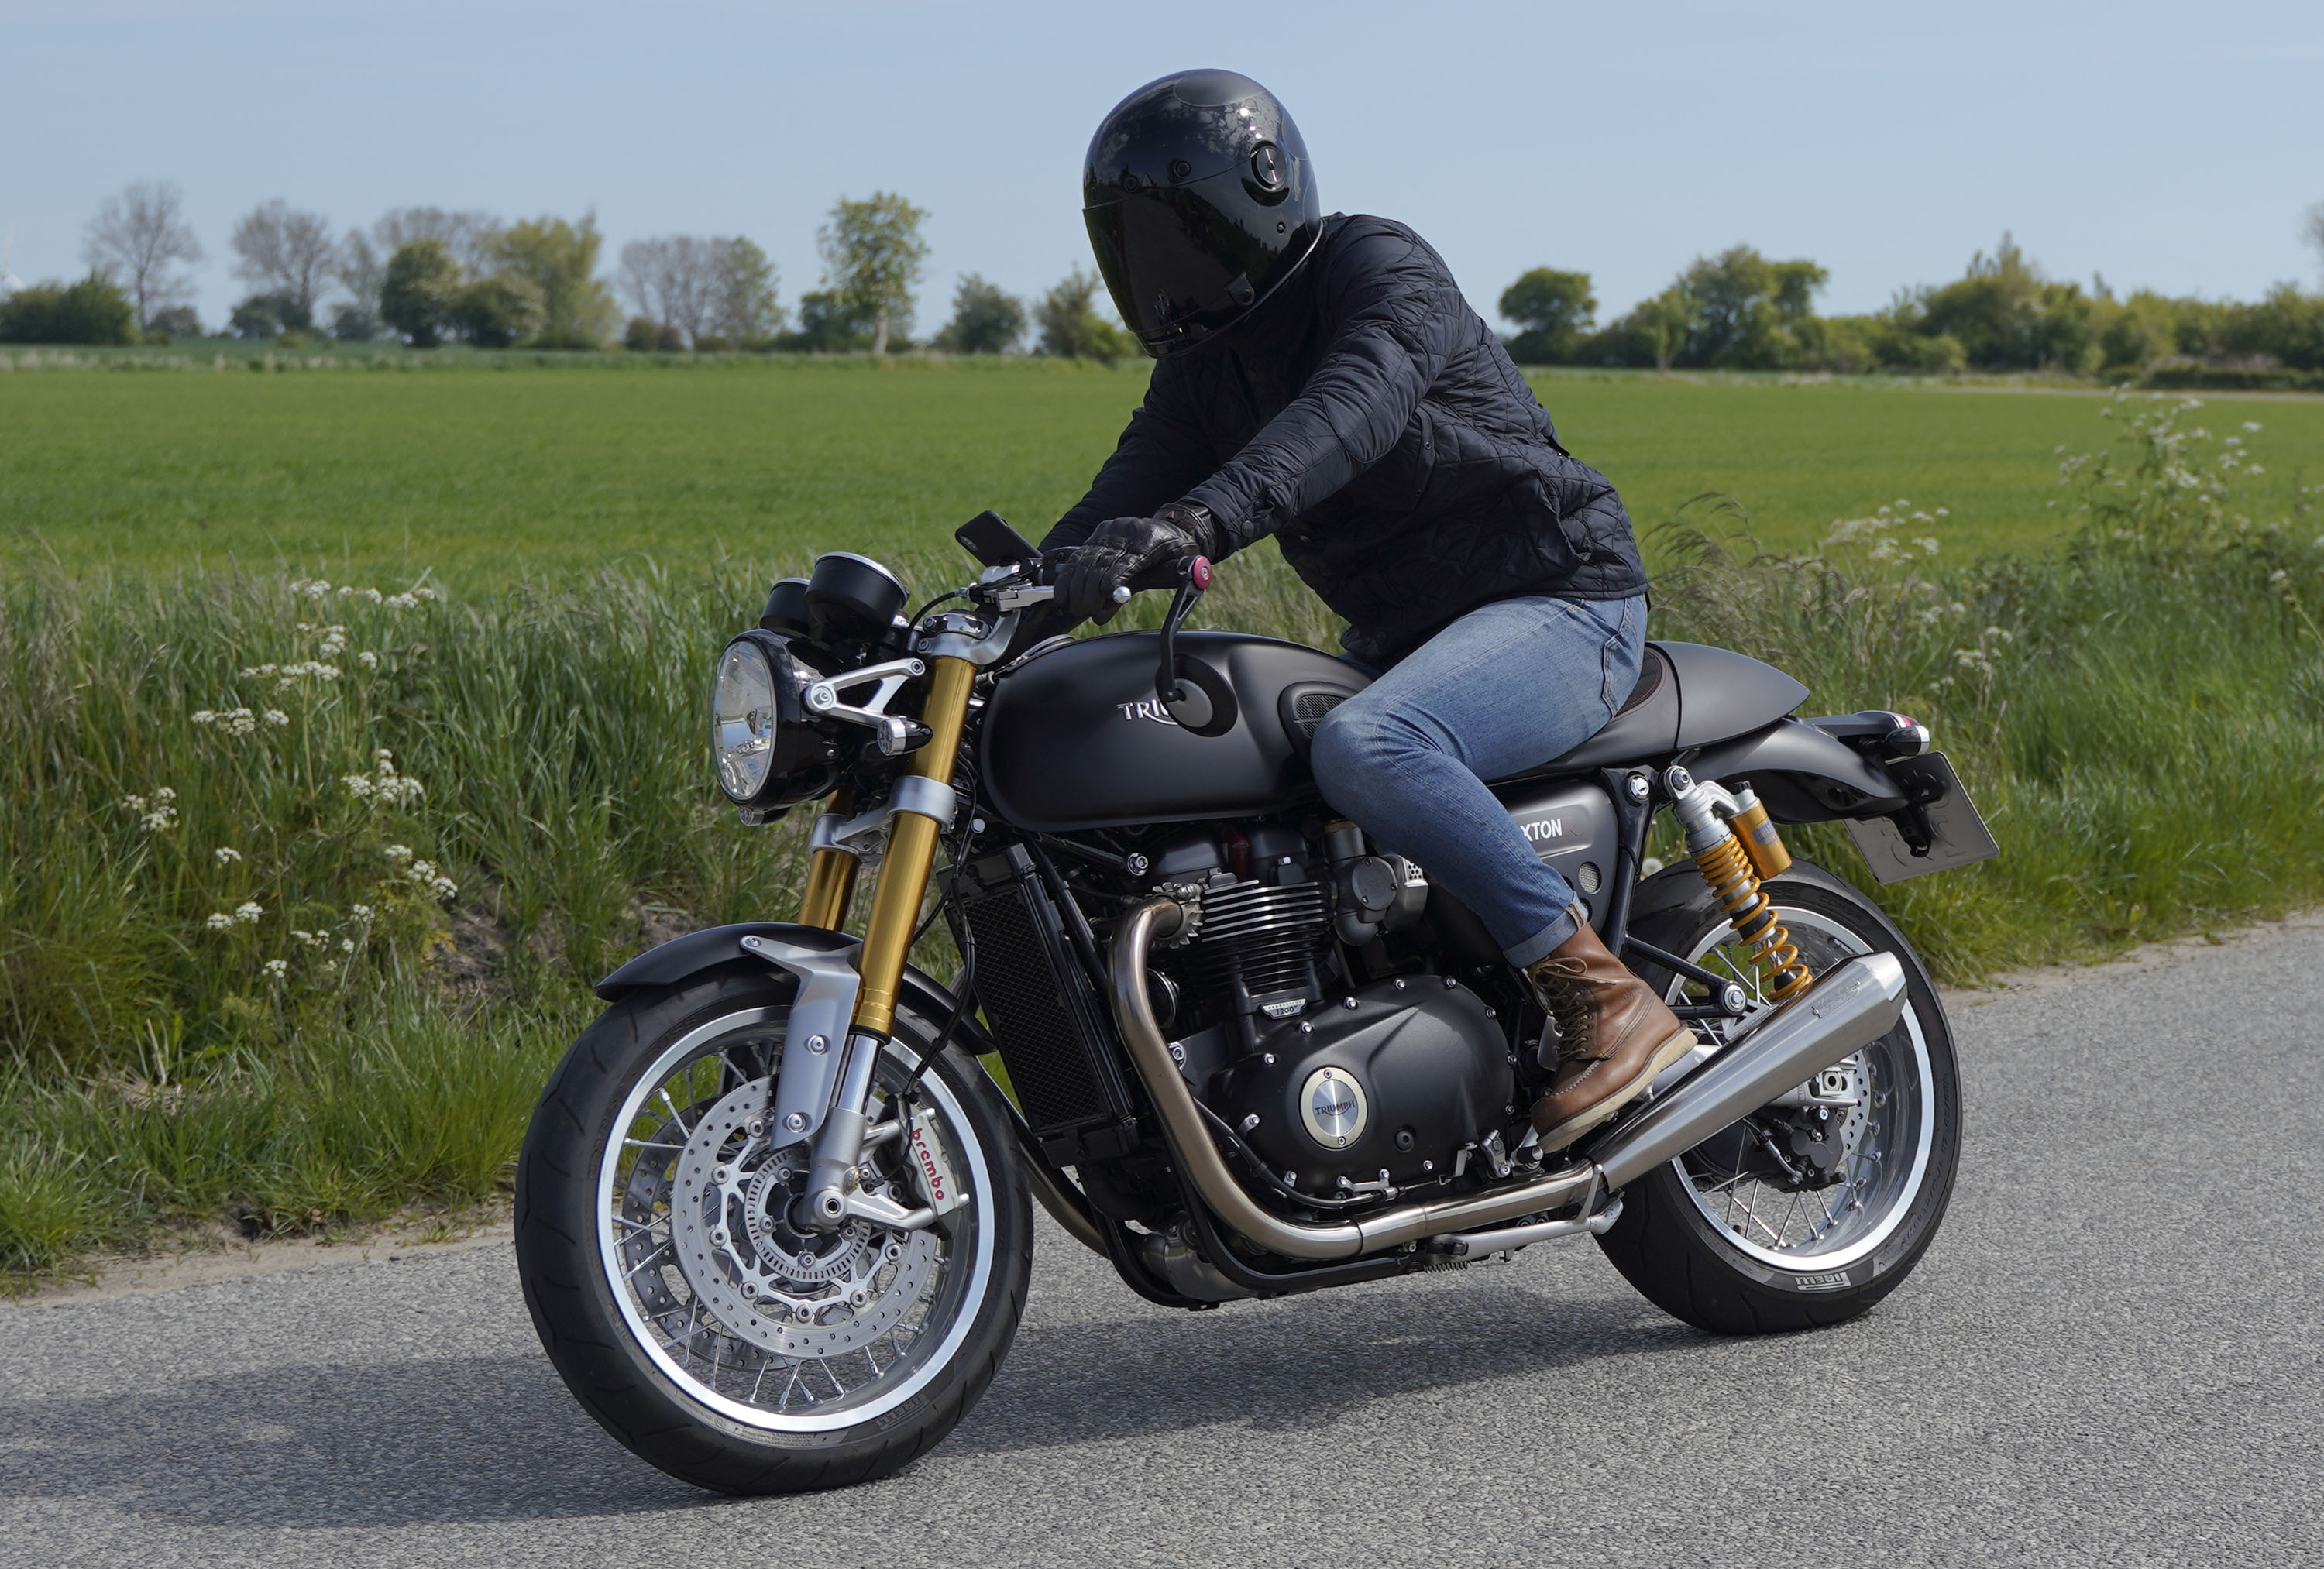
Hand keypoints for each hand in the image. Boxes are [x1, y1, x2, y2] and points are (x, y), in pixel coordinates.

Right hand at [1050, 505, 1214, 624]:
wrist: (1174, 525)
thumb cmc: (1177, 551)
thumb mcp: (1179, 566)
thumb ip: (1161, 583)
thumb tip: (1141, 598)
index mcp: (1148, 539)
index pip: (1127, 561)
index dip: (1114, 578)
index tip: (1104, 594)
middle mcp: (1125, 532)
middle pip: (1103, 562)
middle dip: (1090, 589)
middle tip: (1086, 610)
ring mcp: (1109, 533)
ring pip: (1087, 559)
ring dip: (1075, 585)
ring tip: (1071, 606)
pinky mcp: (1098, 536)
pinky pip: (1079, 557)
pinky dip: (1068, 576)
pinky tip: (1061, 593)